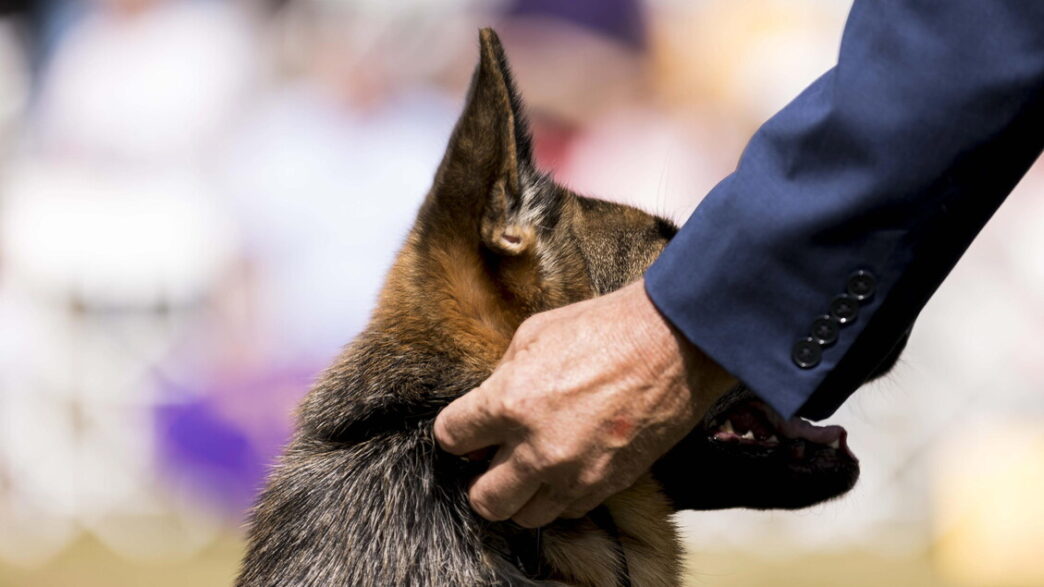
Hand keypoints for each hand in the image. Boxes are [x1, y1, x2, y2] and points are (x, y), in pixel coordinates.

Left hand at [433, 279, 735, 527]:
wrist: (674, 343)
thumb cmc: (604, 328)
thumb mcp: (534, 334)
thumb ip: (501, 376)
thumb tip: (485, 406)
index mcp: (510, 401)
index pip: (450, 438)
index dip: (456, 432)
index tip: (467, 430)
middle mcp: (537, 448)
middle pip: (483, 498)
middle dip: (481, 480)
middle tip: (492, 461)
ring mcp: (575, 473)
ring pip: (525, 516)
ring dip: (521, 495)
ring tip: (530, 470)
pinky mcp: (608, 485)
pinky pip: (568, 510)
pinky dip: (560, 495)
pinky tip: (565, 467)